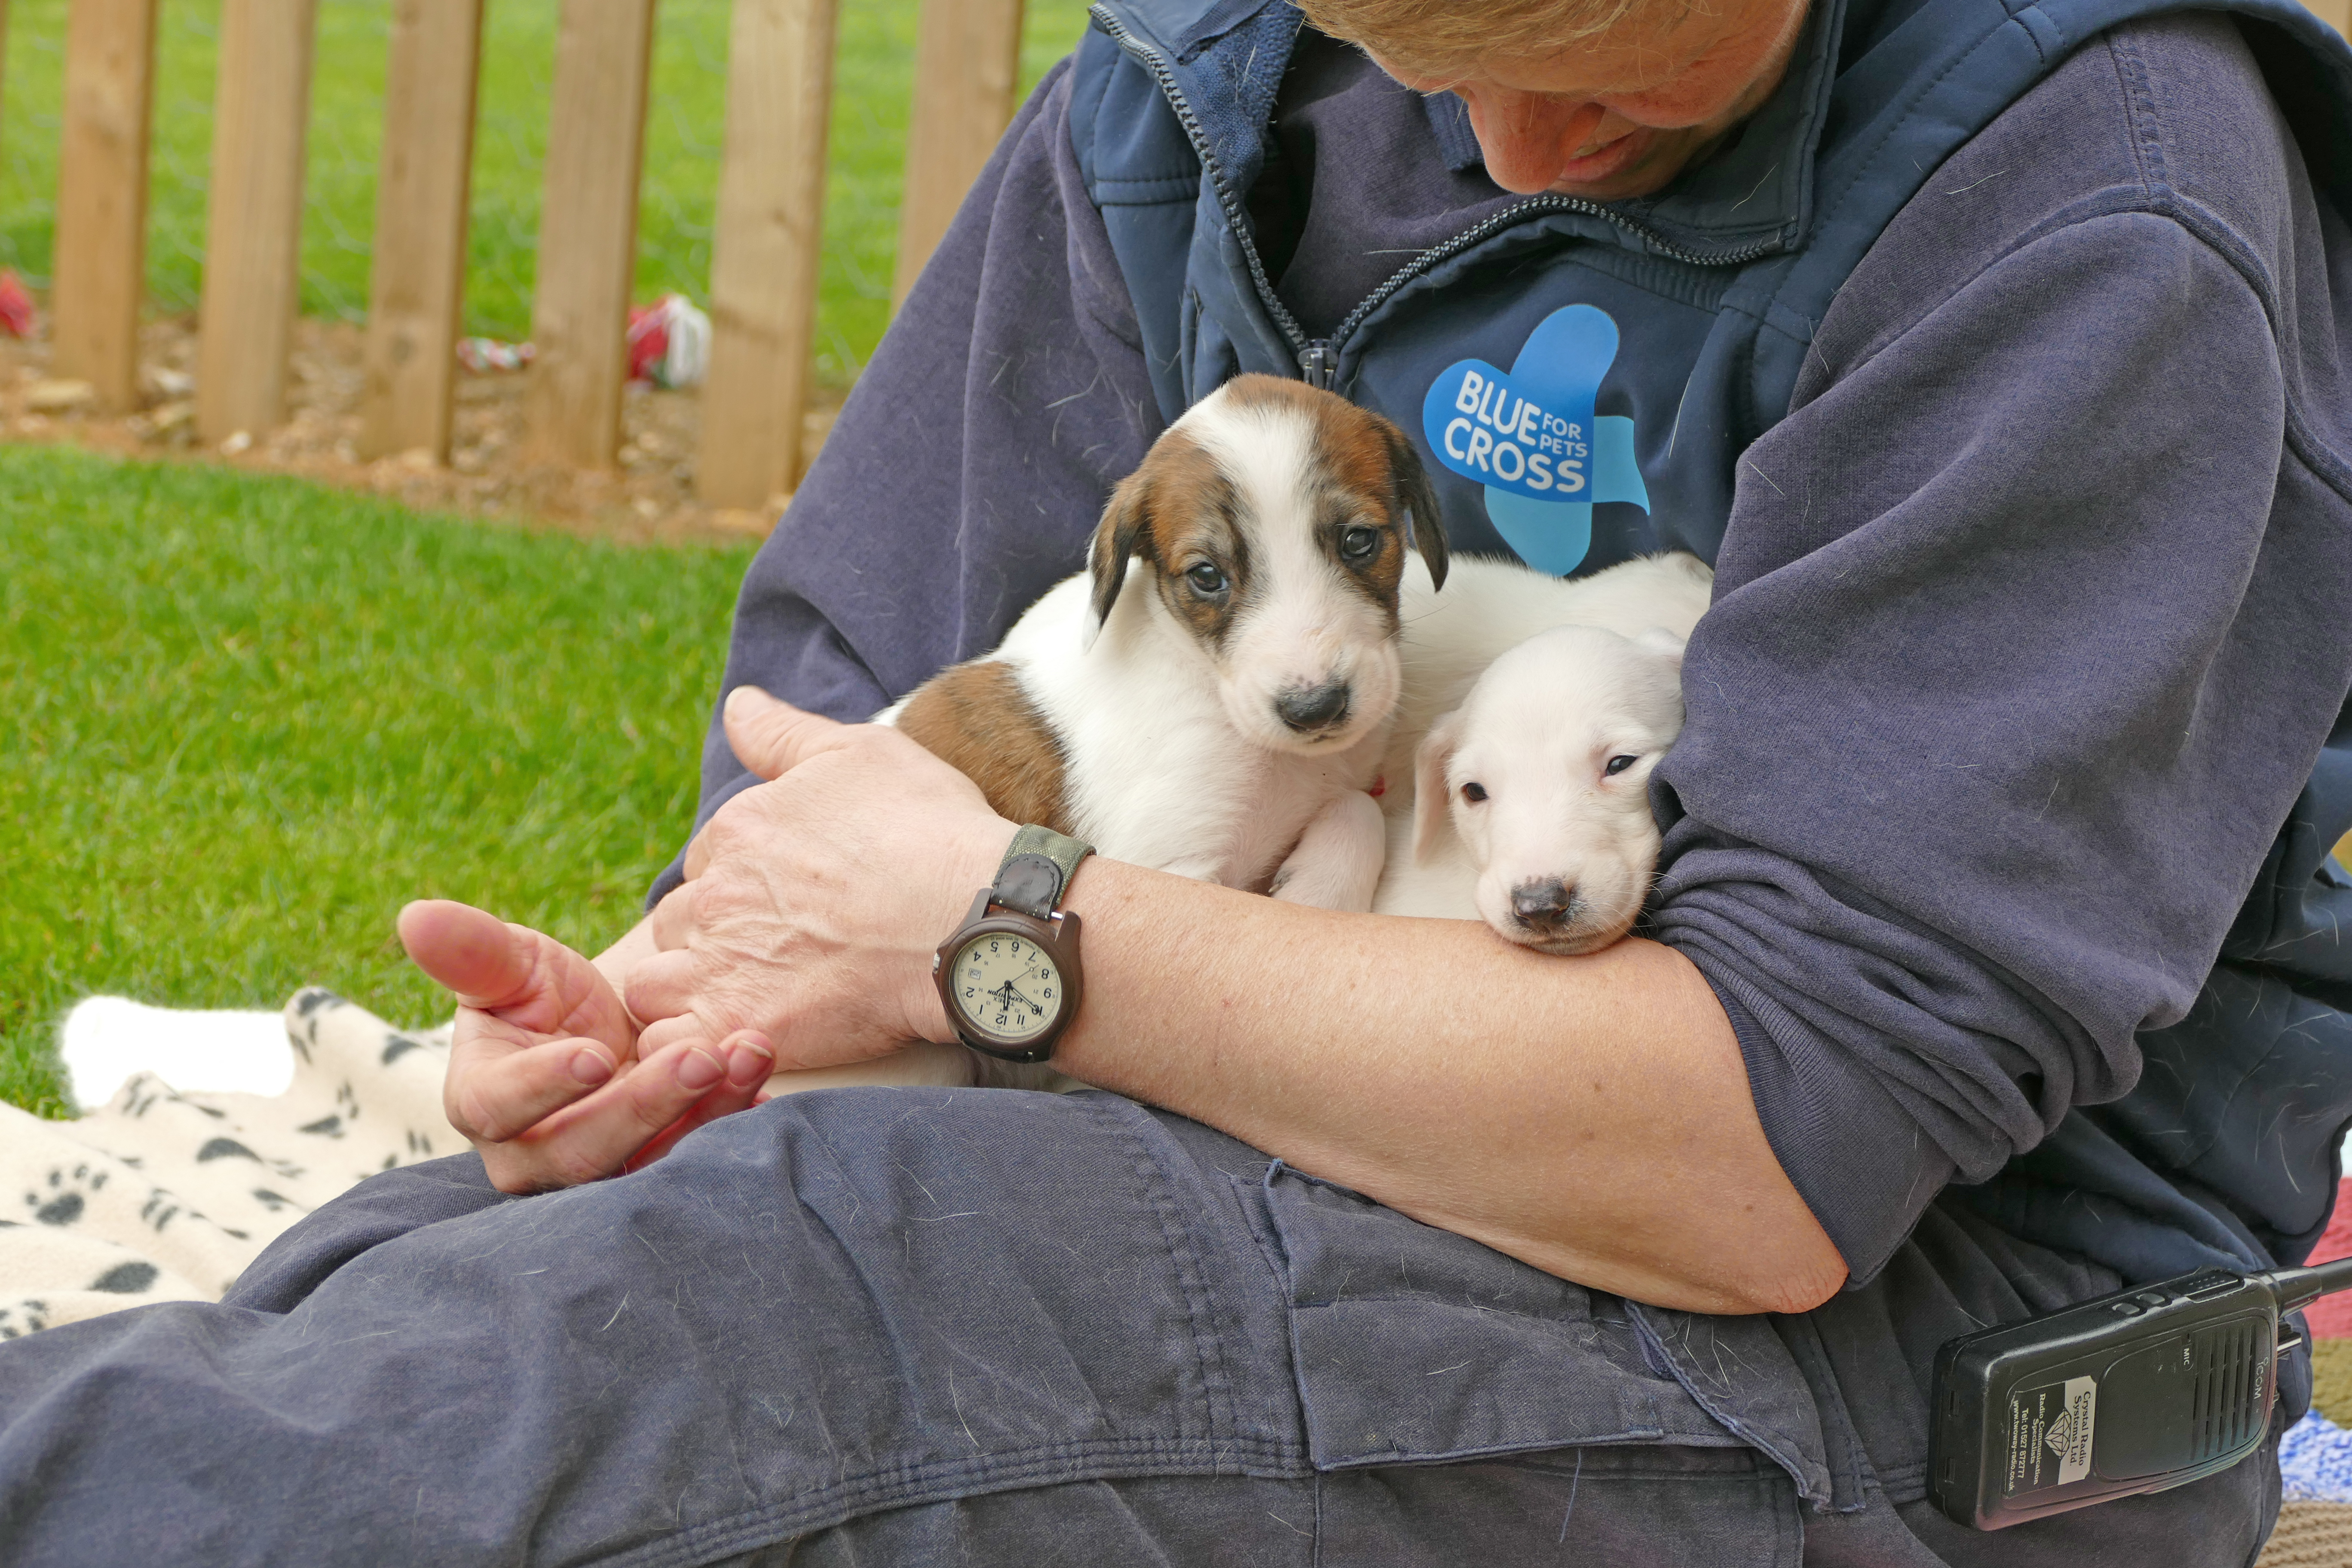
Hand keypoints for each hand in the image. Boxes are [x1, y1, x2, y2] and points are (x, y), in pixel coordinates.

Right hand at [398, 899, 776, 1190]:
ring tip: (749, 1052)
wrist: (600, 1028)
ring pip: (646, 1160)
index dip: (546, 1083)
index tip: (596, 1054)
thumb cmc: (542, 997)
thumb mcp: (513, 964)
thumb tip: (414, 916)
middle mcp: (531, 1154)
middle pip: (583, 1149)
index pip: (501, 1105)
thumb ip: (471, 949)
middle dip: (647, 1103)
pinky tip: (760, 1078)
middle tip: (703, 1054)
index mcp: (481, 1101)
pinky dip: (732, 1116)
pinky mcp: (652, 1171)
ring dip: (705, 1110)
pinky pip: (693, 1158)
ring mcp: (596, 1172)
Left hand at [626, 687, 1013, 1067]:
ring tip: (746, 1004)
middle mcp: (716, 894)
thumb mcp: (864, 753)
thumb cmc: (933, 831)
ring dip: (687, 993)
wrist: (977, 919)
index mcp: (738, 829)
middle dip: (712, 937)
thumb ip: (785, 733)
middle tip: (779, 956)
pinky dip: (687, 1052)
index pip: (708, 860)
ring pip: (656, 985)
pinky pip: (672, 1050)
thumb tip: (736, 704)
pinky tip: (729, 1047)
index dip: (745, 882)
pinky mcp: (737, 1026)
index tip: (795, 902)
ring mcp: (721, 963)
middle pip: (678, 922)